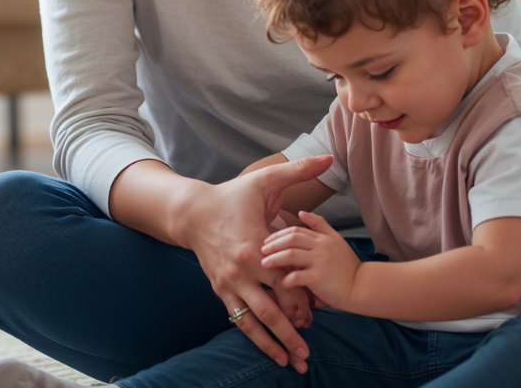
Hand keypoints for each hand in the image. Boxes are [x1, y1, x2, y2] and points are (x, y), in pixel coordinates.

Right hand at [176, 157, 332, 372]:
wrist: (193, 212)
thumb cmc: (232, 196)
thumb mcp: (264, 179)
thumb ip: (298, 170)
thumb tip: (328, 157)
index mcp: (255, 246)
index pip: (285, 278)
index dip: (305, 296)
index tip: (322, 310)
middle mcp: (241, 271)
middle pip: (272, 309)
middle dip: (291, 333)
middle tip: (309, 355)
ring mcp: (229, 284)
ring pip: (254, 321)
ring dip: (273, 344)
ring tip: (293, 363)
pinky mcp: (220, 291)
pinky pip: (239, 319)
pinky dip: (255, 337)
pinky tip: (270, 352)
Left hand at [260, 211, 361, 310]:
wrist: (362, 286)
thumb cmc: (347, 267)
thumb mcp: (336, 240)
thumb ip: (320, 225)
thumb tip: (301, 212)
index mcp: (323, 238)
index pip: (296, 230)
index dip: (279, 235)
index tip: (267, 241)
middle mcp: (321, 246)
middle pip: (291, 239)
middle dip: (273, 244)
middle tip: (261, 250)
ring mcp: (320, 261)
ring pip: (290, 254)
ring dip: (274, 259)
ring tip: (264, 264)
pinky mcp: (318, 278)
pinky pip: (296, 276)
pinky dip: (286, 279)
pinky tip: (282, 282)